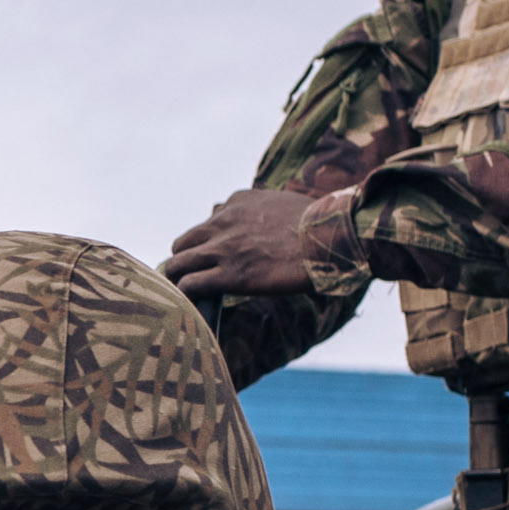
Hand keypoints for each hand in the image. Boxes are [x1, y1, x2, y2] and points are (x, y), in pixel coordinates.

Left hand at [160, 188, 349, 303]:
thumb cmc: (320, 225)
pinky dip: (186, 296)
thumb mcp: (283, 203)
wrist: (331, 238)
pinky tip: (195, 306)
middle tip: (195, 281)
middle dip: (186, 262)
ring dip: (180, 280)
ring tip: (189, 297)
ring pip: (177, 264)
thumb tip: (254, 223)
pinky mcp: (230, 275)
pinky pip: (190, 285)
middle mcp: (223, 221)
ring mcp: (224, 248)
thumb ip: (260, 212)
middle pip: (183, 243)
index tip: (216, 259)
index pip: (207, 223)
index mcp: (237, 202)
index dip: (210, 245)